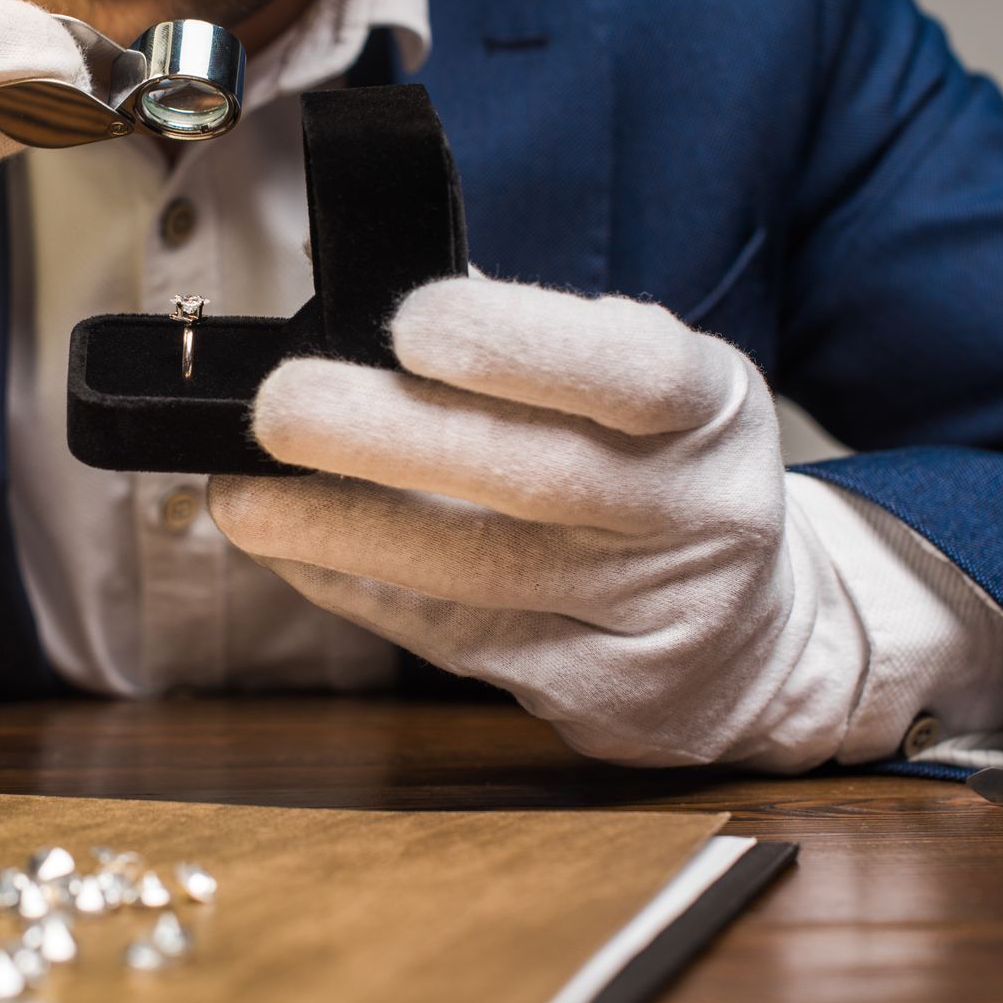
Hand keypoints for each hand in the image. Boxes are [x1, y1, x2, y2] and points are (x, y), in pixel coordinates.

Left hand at [210, 274, 860, 769]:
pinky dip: (360, 592)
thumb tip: (367, 306)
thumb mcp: (646, 391)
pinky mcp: (604, 696)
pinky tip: (293, 554)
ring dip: (342, 532)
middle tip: (278, 410)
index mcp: (709, 408)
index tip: (409, 321)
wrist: (759, 642)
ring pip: (482, 575)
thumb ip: (536, 349)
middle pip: (539, 477)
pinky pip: (457, 640)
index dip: (519, 345)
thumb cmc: (661, 481)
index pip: (629, 371)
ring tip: (243, 499)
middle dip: (388, 439)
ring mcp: (657, 617)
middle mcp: (701, 513)